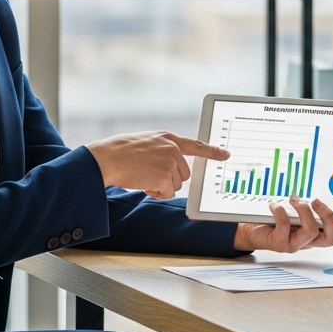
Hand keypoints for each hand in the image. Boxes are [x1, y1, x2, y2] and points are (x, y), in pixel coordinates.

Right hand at [86, 131, 228, 198]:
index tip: (226, 155)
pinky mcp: (165, 177)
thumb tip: (172, 167)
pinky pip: (168, 192)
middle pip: (184, 173)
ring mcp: (170, 162)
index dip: (212, 151)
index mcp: (168, 138)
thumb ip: (162, 149)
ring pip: (177, 184)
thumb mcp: (146, 142)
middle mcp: (173, 148)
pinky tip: (144, 186)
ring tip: (144, 179)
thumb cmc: (121, 151)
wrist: (107, 158)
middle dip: (170, 179)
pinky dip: (157, 194)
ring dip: (162, 187)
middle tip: (150, 177)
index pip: (196, 145)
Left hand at [233, 197, 332, 252]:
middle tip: (317, 201)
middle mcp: (310, 241)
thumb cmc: (275, 219)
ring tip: (294, 200)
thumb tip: (325, 192)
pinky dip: (280, 211)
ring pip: (310, 231)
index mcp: (318, 233)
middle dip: (328, 216)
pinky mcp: (279, 243)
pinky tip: (274, 206)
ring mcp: (295, 244)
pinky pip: (284, 226)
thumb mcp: (296, 211)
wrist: (250, 230)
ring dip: (303, 210)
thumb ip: (311, 207)